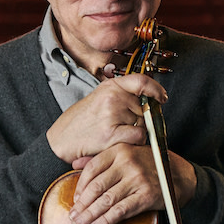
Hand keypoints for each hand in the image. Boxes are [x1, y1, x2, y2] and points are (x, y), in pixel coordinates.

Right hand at [46, 73, 166, 163]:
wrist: (62, 139)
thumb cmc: (82, 121)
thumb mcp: (100, 98)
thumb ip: (122, 96)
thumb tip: (150, 100)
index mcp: (110, 86)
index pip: (142, 81)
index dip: (156, 89)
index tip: (162, 97)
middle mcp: (112, 97)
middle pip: (144, 107)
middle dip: (141, 118)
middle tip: (124, 125)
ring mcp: (112, 114)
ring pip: (143, 123)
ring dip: (136, 131)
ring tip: (116, 133)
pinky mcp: (111, 133)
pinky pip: (138, 136)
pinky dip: (134, 142)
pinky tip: (120, 141)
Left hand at [69, 144, 196, 223]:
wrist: (181, 176)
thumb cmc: (150, 166)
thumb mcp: (127, 154)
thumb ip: (101, 159)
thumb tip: (74, 165)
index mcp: (120, 150)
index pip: (92, 168)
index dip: (80, 186)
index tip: (76, 199)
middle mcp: (128, 162)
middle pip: (97, 186)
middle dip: (82, 205)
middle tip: (73, 217)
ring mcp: (138, 179)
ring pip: (106, 200)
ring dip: (89, 215)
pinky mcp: (146, 196)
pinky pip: (120, 211)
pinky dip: (105, 221)